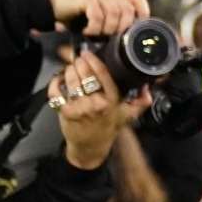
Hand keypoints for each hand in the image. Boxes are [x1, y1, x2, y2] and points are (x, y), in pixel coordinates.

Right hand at [46, 0, 149, 37]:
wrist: (49, 5)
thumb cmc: (75, 14)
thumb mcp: (98, 16)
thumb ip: (112, 19)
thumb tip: (128, 37)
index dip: (143, 13)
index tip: (134, 29)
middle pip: (128, 10)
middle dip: (120, 28)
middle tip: (106, 35)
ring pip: (114, 13)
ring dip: (105, 29)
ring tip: (94, 33)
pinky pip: (98, 16)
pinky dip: (94, 28)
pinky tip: (86, 31)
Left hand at [50, 51, 147, 170]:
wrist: (90, 147)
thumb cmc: (108, 129)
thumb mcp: (128, 116)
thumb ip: (141, 102)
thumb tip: (147, 87)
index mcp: (112, 101)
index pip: (103, 76)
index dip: (94, 61)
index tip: (87, 54)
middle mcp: (96, 104)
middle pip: (85, 75)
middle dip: (79, 63)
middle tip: (78, 60)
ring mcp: (80, 108)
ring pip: (71, 81)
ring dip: (68, 70)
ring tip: (70, 68)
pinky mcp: (65, 112)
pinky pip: (56, 92)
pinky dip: (55, 83)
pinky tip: (58, 79)